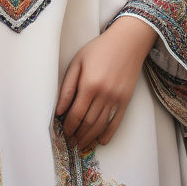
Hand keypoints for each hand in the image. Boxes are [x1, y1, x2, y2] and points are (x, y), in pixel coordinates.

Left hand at [55, 16, 155, 151]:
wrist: (128, 42)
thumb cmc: (99, 49)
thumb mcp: (78, 62)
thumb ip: (67, 87)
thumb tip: (58, 110)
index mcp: (89, 84)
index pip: (76, 114)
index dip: (68, 126)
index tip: (63, 133)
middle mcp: (104, 94)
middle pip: (88, 123)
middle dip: (78, 135)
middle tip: (71, 142)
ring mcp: (117, 98)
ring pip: (101, 125)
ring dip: (90, 137)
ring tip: (81, 144)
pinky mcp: (126, 100)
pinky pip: (116, 122)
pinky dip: (108, 134)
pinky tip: (101, 141)